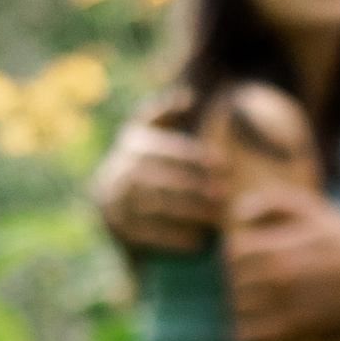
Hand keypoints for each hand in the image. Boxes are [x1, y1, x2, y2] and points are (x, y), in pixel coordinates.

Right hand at [94, 112, 220, 255]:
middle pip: (158, 177)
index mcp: (133, 142)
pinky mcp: (118, 230)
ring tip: (217, 217)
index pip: (163, 147)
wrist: (116, 209)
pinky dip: (173, 237)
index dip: (192, 154)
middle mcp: (119, 170)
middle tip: (224, 193)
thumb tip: (186, 99)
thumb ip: (166, 116)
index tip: (222, 163)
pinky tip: (198, 241)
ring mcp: (115, 201)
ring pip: (151, 204)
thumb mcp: (152, 135)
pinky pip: (145, 234)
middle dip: (193, 184)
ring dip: (187, 211)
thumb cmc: (150, 167)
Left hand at [224, 193, 339, 340]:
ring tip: (244, 301)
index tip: (243, 254)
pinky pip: (257, 333)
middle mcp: (278, 278)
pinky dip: (243, 332)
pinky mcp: (297, 327)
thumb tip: (240, 213)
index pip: (233, 251)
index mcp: (279, 248)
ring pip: (241, 306)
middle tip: (242, 278)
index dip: (234, 252)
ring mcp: (287, 304)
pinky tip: (241, 331)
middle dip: (235, 277)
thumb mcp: (316, 210)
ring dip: (238, 303)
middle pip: (234, 279)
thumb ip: (275, 203)